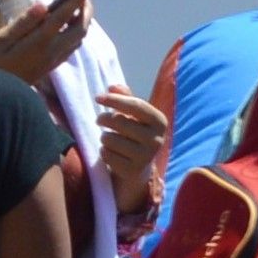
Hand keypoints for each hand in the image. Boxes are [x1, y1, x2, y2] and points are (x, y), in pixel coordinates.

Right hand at [0, 0, 92, 81]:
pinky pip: (72, 47)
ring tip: (77, 7)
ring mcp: (54, 60)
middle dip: (86, 10)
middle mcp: (53, 51)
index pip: (64, 16)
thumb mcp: (1, 38)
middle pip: (80, 29)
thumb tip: (43, 5)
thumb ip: (24, 22)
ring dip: (83, 22)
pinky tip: (67, 26)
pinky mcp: (52, 66)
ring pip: (78, 39)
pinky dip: (76, 33)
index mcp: (40, 41)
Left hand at [94, 84, 169, 221]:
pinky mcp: (133, 170)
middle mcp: (157, 139)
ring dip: (104, 137)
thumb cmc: (134, 133)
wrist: (139, 167)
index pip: (135, 105)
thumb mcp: (134, 115)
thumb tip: (113, 86)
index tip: (97, 98)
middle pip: (119, 122)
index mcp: (160, 121)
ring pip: (110, 139)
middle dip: (104, 119)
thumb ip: (125, 98)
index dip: (114, 100)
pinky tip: (110, 152)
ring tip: (109, 139)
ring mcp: (146, 157)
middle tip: (99, 120)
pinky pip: (107, 155)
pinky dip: (104, 152)